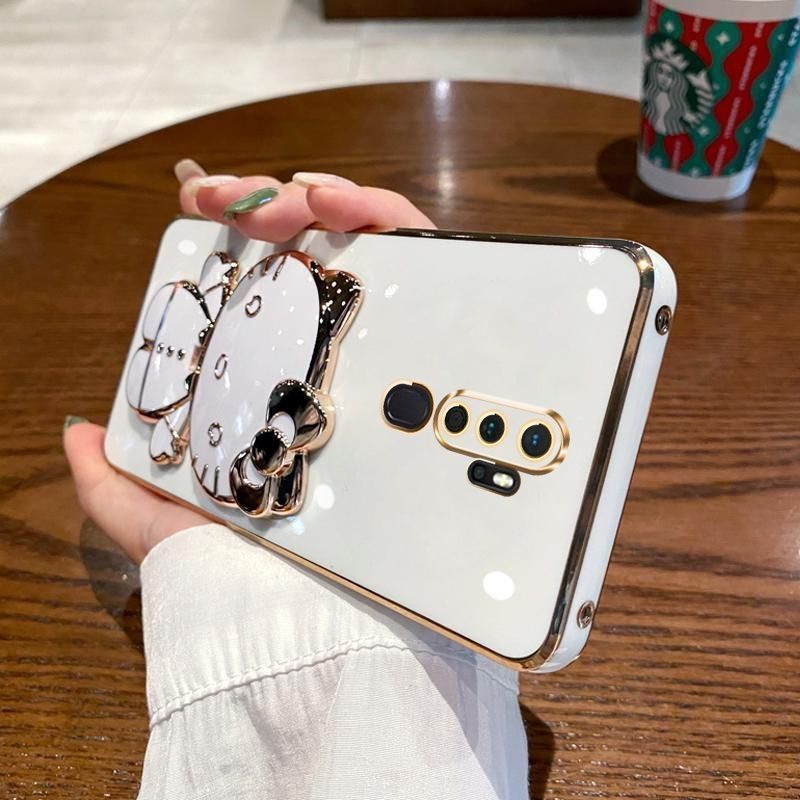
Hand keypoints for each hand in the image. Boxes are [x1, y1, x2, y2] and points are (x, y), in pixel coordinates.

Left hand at [64, 162, 434, 562]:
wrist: (302, 598)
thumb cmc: (228, 559)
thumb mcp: (153, 515)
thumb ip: (109, 479)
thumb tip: (75, 431)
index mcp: (278, 388)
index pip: (266, 294)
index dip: (237, 242)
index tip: (201, 210)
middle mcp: (335, 367)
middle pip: (314, 261)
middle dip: (271, 209)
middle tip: (229, 201)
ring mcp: (384, 356)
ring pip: (366, 250)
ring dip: (323, 199)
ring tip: (287, 193)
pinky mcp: (426, 349)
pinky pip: (422, 265)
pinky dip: (384, 216)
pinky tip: (340, 205)